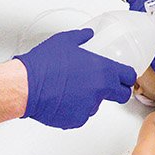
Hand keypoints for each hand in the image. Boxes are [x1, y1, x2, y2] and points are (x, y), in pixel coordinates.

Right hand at [15, 28, 133, 128]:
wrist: (26, 86)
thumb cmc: (44, 65)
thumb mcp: (65, 41)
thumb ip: (81, 37)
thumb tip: (87, 35)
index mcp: (102, 70)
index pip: (128, 76)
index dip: (127, 77)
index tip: (125, 77)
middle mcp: (99, 90)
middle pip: (121, 95)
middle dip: (116, 91)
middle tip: (106, 87)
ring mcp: (89, 107)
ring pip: (96, 105)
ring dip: (90, 99)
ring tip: (72, 90)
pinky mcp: (76, 120)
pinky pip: (80, 115)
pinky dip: (74, 109)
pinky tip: (62, 100)